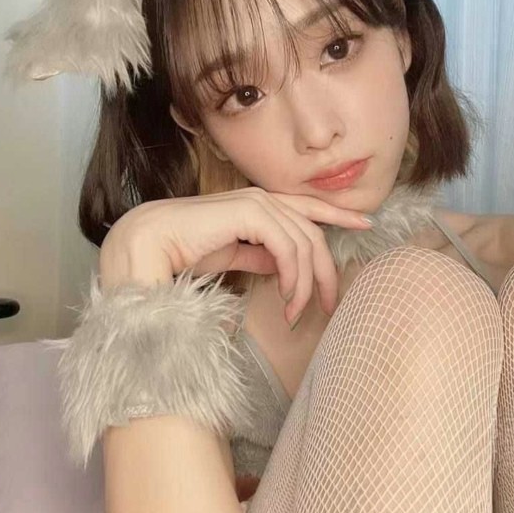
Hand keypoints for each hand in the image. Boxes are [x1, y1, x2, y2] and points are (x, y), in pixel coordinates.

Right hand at [98, 186, 372, 322]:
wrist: (147, 246)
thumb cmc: (182, 252)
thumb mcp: (233, 255)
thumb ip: (260, 255)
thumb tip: (284, 266)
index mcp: (258, 205)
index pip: (308, 207)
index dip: (338, 214)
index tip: (365, 224)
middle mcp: (262, 199)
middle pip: (314, 233)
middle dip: (326, 271)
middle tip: (327, 304)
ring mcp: (257, 202)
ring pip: (305, 243)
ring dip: (304, 284)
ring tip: (294, 313)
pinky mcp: (250, 213)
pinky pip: (289, 248)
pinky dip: (293, 278)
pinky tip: (286, 299)